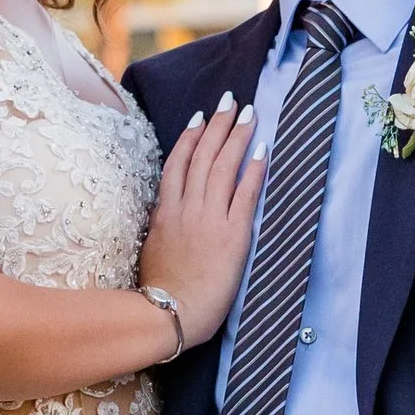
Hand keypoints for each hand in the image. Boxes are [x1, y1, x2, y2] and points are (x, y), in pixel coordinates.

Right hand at [137, 93, 266, 347]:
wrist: (170, 314)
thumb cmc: (160, 292)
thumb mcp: (152, 250)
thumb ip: (160, 226)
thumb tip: (166, 212)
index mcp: (165, 212)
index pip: (177, 163)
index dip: (190, 137)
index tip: (201, 117)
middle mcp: (186, 208)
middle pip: (202, 156)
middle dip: (218, 125)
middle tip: (230, 100)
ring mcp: (209, 219)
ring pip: (222, 167)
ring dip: (237, 136)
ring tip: (249, 113)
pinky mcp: (232, 234)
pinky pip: (245, 194)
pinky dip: (254, 170)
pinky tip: (263, 150)